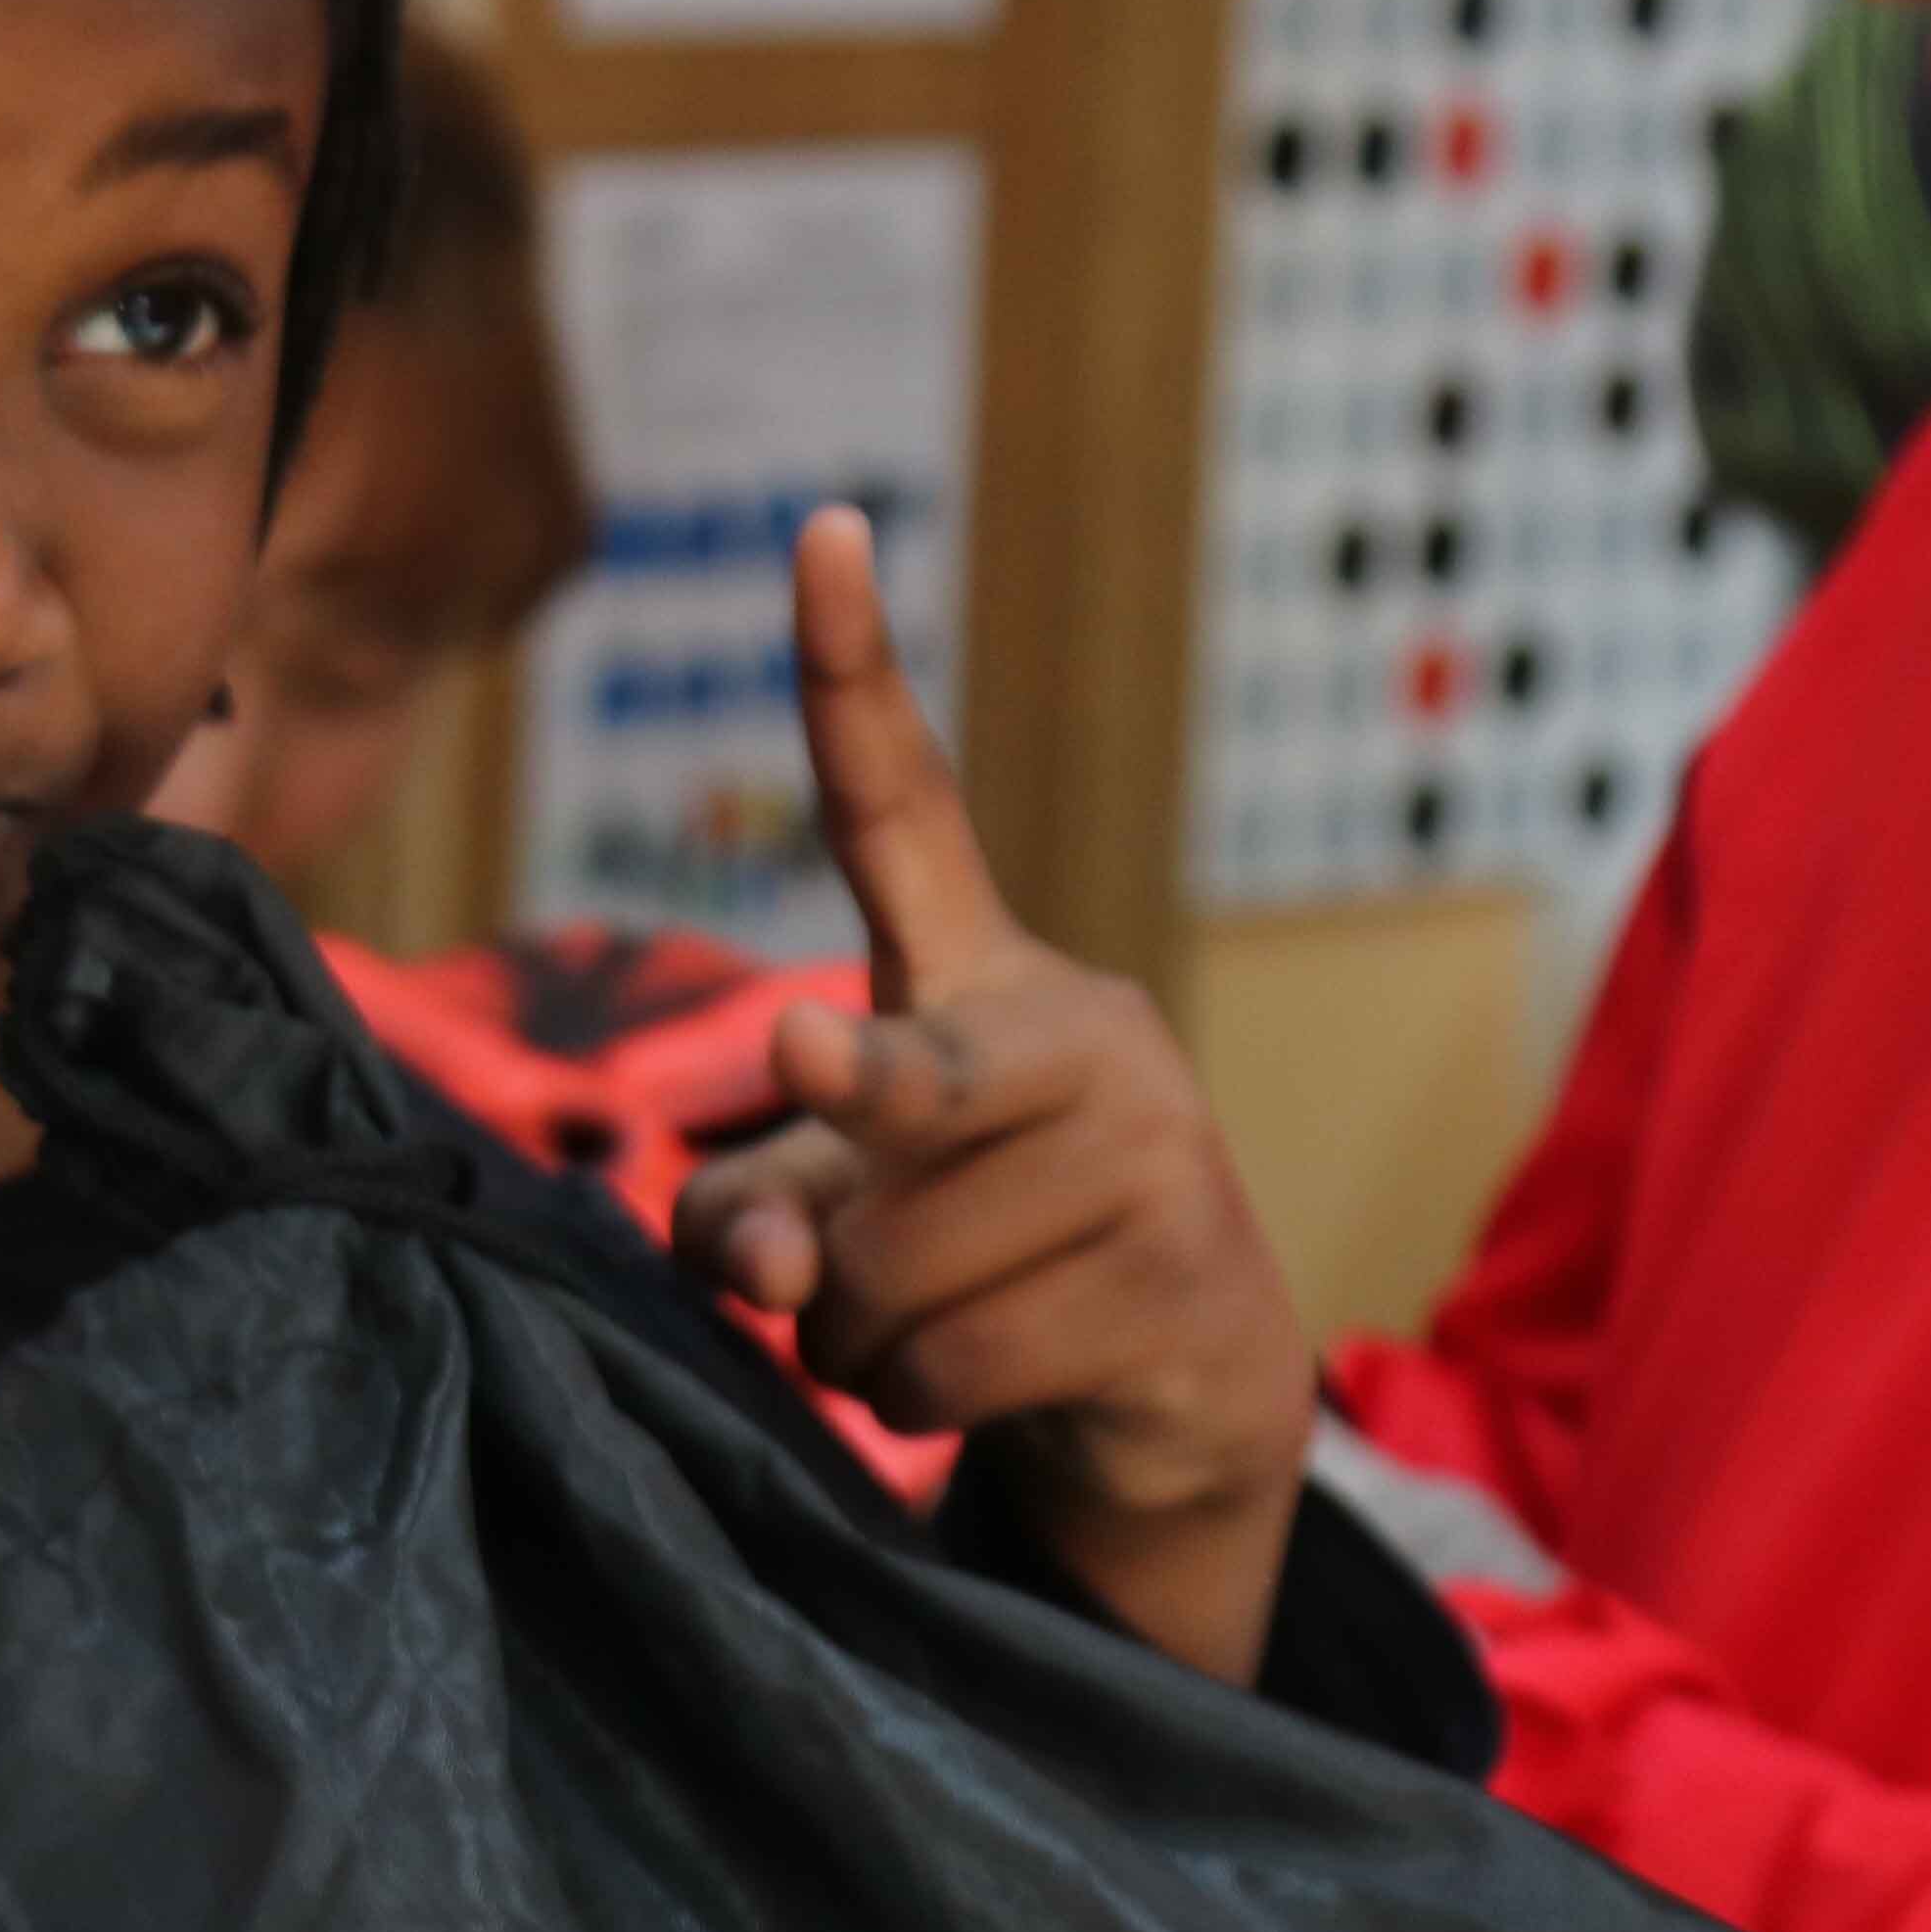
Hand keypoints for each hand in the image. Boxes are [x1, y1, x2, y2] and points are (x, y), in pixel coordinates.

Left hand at [668, 510, 1307, 1681]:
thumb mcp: (815, 1222)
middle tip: (817, 1093)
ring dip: (862, 1337)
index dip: (850, 676)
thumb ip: (741, 1214)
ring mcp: (1152, 1147)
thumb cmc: (956, 1273)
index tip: (821, 527)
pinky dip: (917, 1399)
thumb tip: (782, 1252)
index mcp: (976, 981)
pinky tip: (985, 1385)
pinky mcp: (1189, 1279)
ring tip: (932, 1334)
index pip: (904, 810)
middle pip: (894, 1089)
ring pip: (897, 1264)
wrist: (1165, 1404)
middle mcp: (1079, 1030)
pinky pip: (956, 1359)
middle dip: (843, 1123)